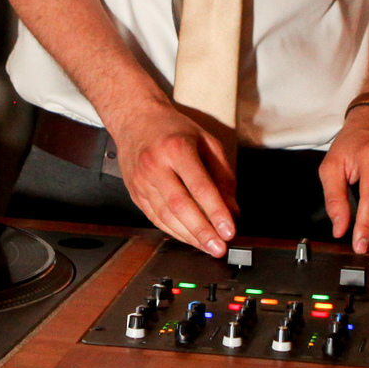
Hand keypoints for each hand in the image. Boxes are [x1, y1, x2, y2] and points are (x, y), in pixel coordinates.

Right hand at [109, 101, 239, 256]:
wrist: (135, 120)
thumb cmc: (173, 129)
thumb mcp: (206, 141)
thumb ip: (222, 174)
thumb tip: (232, 208)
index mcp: (176, 148)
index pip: (200, 186)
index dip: (216, 211)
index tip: (229, 230)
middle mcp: (155, 165)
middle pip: (180, 206)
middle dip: (202, 231)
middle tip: (220, 247)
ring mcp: (142, 181)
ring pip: (166, 216)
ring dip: (189, 236)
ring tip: (208, 247)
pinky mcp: (135, 193)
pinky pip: (155, 218)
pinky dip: (174, 232)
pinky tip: (189, 239)